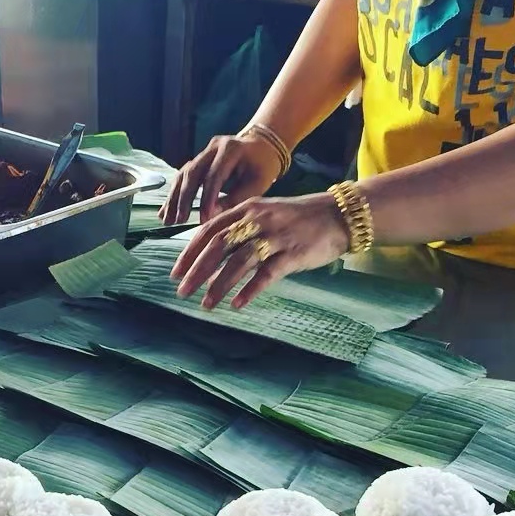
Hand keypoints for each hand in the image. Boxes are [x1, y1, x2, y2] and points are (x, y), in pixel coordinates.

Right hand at [159, 133, 283, 225]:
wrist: (261, 146)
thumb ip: (237, 199)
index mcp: (231, 149)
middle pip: (192, 173)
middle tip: (179, 221)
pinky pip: (182, 177)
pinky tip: (164, 212)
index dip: (207, 198)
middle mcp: (213, 147)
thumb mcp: (257, 184)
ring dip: (173, 199)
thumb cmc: (262, 167)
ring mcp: (203, 152)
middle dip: (184, 199)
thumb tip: (214, 216)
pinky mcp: (197, 160)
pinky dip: (173, 195)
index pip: (214, 175)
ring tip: (166, 220)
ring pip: (183, 175)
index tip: (204, 220)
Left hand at [169, 193, 351, 308]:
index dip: (189, 253)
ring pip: (239, 262)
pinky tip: (236, 304)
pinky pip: (266, 275)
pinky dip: (249, 290)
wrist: (338, 215)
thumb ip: (237, 229)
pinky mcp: (292, 254)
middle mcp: (257, 221)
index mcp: (246, 210)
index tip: (176, 273)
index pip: (208, 231)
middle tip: (182, 291)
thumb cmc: (297, 219)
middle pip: (218, 247)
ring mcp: (275, 237)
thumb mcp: (263, 214)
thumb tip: (208, 252)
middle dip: (197, 271)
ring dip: (219, 285)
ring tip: (206, 304)